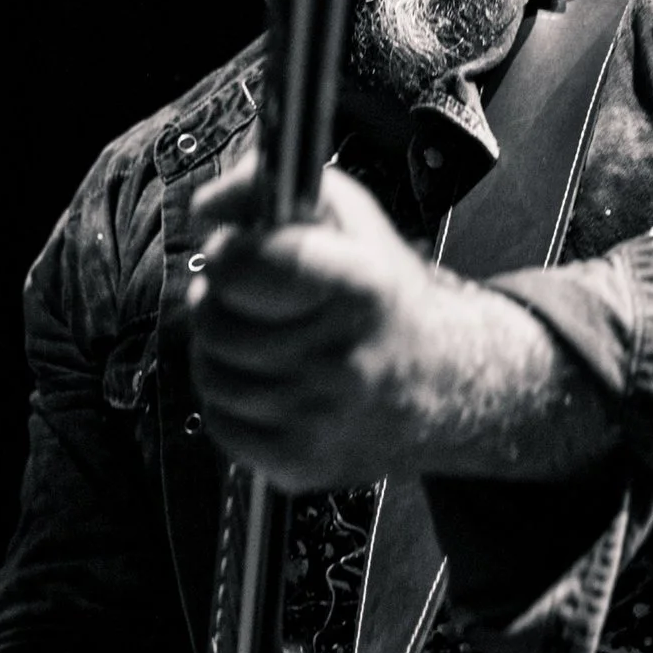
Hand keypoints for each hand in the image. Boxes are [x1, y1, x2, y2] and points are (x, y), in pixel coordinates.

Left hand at [190, 157, 447, 489]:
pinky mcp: (303, 462)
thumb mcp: (350, 218)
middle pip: (215, 322)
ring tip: (253, 337)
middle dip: (218, 300)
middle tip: (245, 296)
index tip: (234, 250)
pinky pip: (222, 423)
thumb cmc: (386, 296)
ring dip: (219, 351)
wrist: (446, 385)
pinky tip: (263, 382)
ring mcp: (321, 419)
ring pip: (210, 374)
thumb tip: (206, 210)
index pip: (246, 265)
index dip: (226, 253)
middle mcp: (342, 361)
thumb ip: (273, 190)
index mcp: (360, 290)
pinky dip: (229, 400)